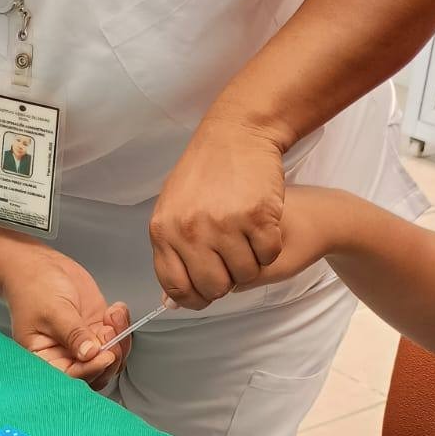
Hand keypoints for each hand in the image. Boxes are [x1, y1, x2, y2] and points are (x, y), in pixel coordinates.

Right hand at [3, 252, 131, 389]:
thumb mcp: (53, 311)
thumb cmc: (33, 287)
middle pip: (96, 372)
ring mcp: (84, 343)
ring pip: (111, 357)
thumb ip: (73, 333)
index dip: (91, 369)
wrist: (37, 266)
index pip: (72, 376)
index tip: (105, 355)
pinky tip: (115, 310)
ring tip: (112, 317)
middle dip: (110, 356)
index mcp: (46, 358)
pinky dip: (123, 325)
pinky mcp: (96, 329)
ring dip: (120, 340)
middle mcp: (65, 355)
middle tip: (109, 333)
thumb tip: (90, 353)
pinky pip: (117, 338)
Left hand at [149, 114, 287, 308]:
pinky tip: (263, 225)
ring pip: (244, 274)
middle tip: (232, 259)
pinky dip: (270, 247)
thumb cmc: (204, 172)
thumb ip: (171, 254)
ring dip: (251, 262)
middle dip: (227, 280)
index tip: (207, 293)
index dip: (195, 298)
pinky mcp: (258, 217)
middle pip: (214, 287)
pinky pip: (268, 255)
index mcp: (164, 231)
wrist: (237, 133)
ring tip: (247, 237)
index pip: (177, 288)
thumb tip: (171, 301)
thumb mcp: (172, 210)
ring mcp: (225, 224)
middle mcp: (191, 230)